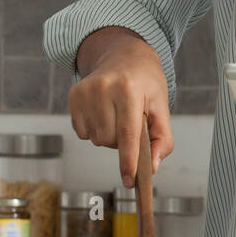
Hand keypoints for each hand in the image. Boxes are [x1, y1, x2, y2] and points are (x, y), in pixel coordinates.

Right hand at [69, 32, 173, 185]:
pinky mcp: (73, 95)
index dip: (128, 160)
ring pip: (95, 138)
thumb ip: (162, 139)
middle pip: (109, 140)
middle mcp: (103, 88)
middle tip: (130, 122)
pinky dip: (95, 129)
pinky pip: (82, 132)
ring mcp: (85, 91)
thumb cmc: (146, 84)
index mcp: (129, 89)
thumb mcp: (162, 106)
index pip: (127, 133)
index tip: (129, 180)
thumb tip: (152, 168)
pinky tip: (103, 112)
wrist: (124, 56)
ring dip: (108, 136)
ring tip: (117, 114)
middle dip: (121, 141)